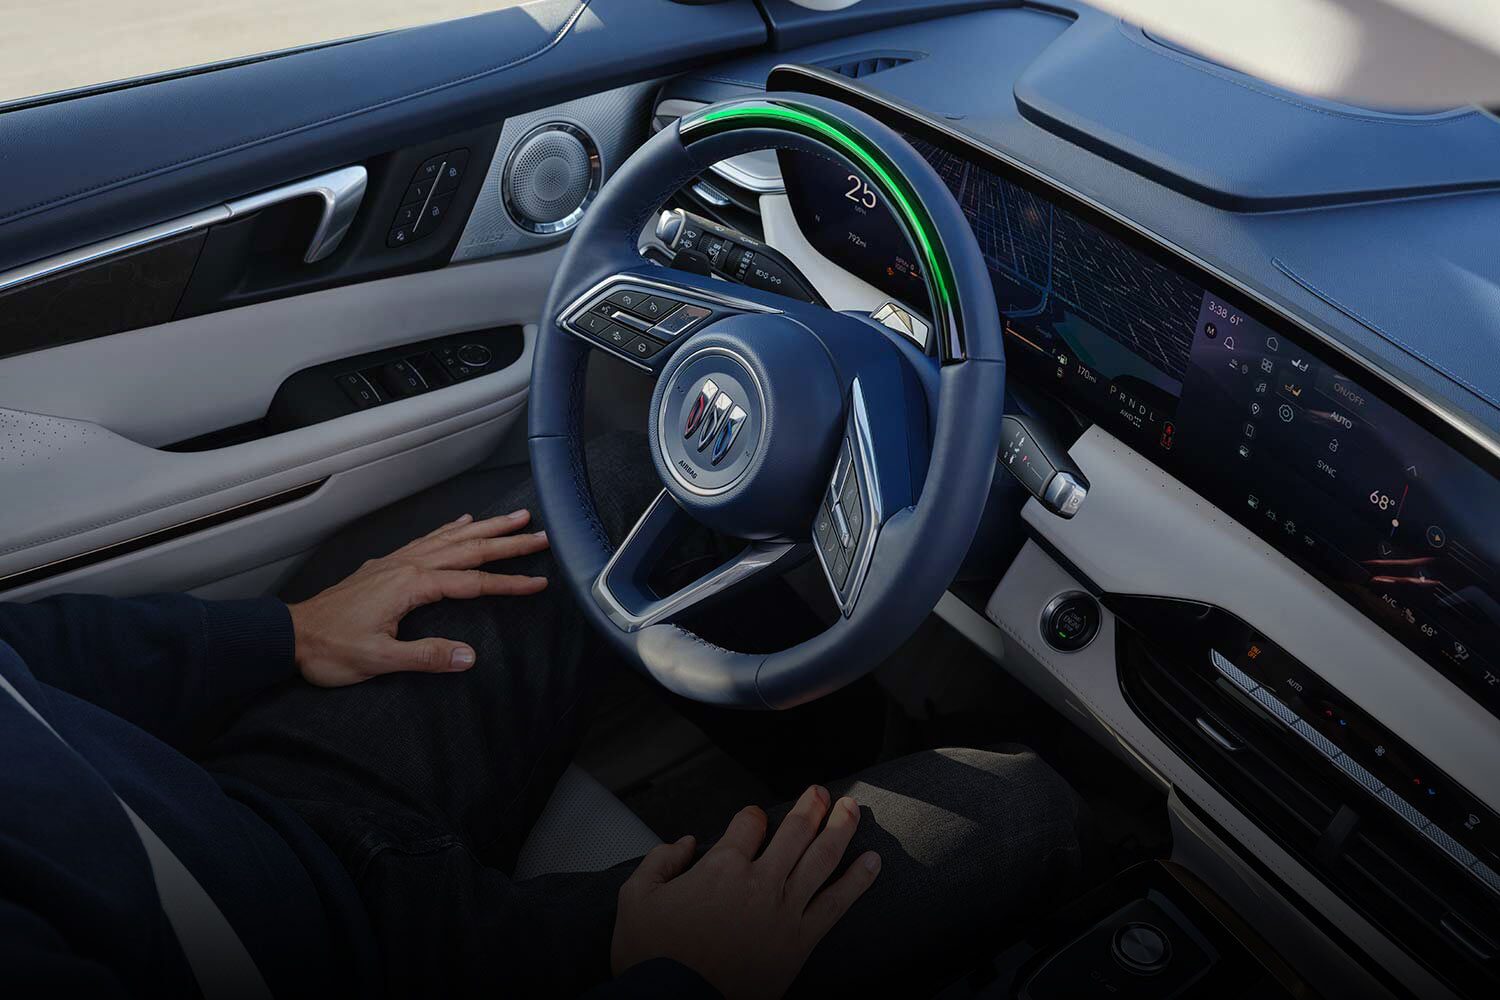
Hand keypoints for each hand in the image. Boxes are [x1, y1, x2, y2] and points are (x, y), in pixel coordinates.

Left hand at [287, 510, 549, 686]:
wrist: (291, 635)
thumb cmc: (332, 649)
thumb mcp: (379, 660)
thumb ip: (425, 656)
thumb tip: (468, 656)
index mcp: (412, 585)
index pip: (473, 582)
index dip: (509, 583)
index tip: (539, 582)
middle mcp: (408, 565)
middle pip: (468, 549)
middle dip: (508, 543)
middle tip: (541, 535)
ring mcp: (397, 561)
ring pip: (451, 537)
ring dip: (486, 528)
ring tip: (515, 518)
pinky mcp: (387, 565)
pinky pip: (428, 539)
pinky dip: (450, 528)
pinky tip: (463, 521)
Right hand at [611, 785, 880, 998]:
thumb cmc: (653, 957)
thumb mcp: (636, 899)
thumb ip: (659, 860)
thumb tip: (685, 843)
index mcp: (721, 866)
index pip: (748, 823)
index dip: (751, 816)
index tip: (752, 819)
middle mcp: (759, 881)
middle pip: (796, 830)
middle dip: (811, 806)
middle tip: (820, 792)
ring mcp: (785, 910)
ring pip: (822, 857)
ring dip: (840, 827)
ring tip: (852, 808)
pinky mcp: (801, 941)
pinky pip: (838, 903)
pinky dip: (859, 881)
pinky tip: (873, 862)